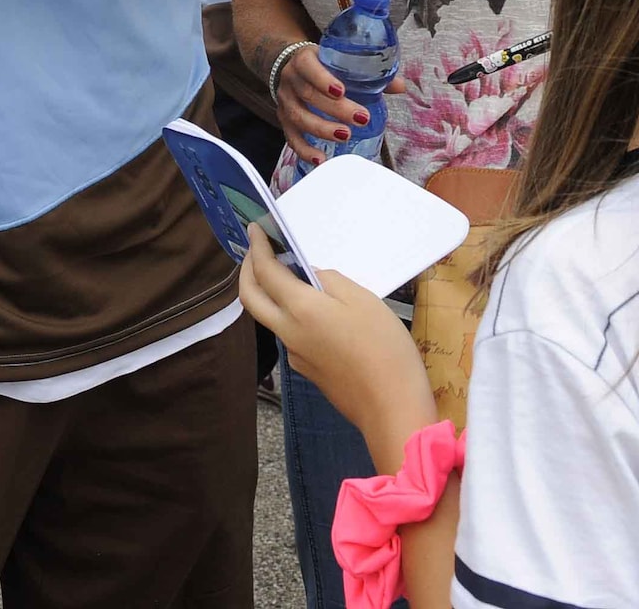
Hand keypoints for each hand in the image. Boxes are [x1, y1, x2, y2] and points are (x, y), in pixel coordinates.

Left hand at [237, 227, 437, 449]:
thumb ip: (330, 281)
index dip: (257, 248)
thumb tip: (310, 274)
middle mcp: (288, 332)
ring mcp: (296, 354)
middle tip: (257, 250)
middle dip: (247, 271)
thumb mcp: (362, 300)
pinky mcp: (308, 369)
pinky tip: (312, 308)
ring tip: (287, 274)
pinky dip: (288, 313)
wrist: (391, 408)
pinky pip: (289, 334)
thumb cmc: (383, 348)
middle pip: (251, 298)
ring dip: (267, 293)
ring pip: (268, 318)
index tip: (254, 229)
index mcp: (299, 309)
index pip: (265, 272)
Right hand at [274, 39, 374, 165]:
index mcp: (304, 59)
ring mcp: (285, 100)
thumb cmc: (322, 65)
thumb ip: (368, 73)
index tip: (341, 91)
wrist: (293, 68)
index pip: (308, 67)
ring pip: (298, 116)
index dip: (322, 78)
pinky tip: (320, 159)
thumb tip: (399, 86)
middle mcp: (291, 79)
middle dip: (335, 109)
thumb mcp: (339, 62)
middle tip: (361, 118)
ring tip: (345, 136)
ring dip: (322, 129)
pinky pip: (291, 137)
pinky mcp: (282, 119)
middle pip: (308, 94)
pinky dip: (304, 150)